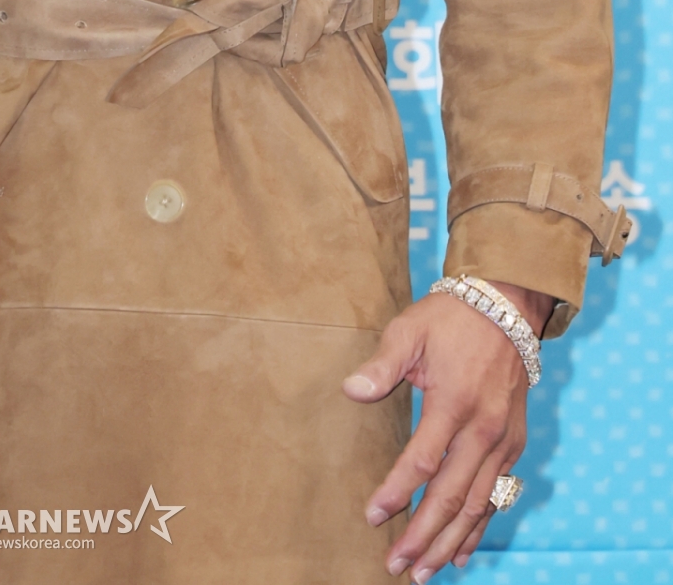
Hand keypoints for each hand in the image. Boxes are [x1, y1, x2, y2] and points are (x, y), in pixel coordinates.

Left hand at [343, 279, 553, 580]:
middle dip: (423, 536)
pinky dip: (480, 527)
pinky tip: (461, 552)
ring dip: (449, 542)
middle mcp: (483, 430)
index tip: (372, 516)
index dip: (396, 493)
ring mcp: (503, 442)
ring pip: (476, 505)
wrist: (505, 306)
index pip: (421, 462)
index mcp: (454, 403)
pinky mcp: (513, 445)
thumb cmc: (449, 319)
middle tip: (397, 566)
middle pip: (451, 496)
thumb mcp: (410, 329)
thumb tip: (351, 390)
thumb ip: (382, 364)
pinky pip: (497, 496)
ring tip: (425, 572)